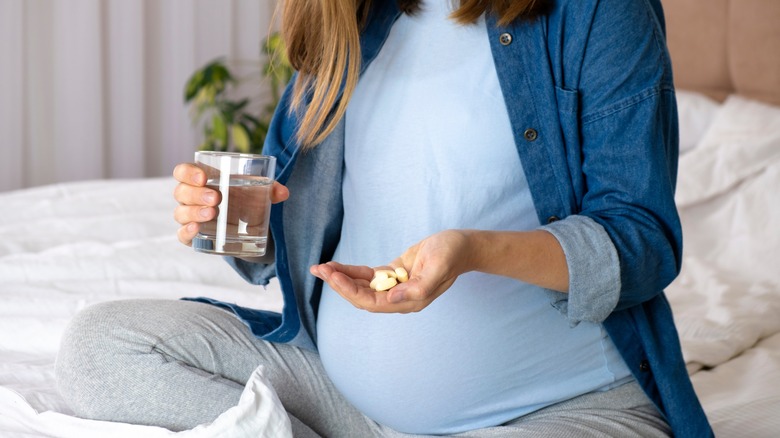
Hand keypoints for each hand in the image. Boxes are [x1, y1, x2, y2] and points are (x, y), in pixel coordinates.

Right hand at [172, 162, 289, 245]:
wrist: (247, 223)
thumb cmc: (245, 198)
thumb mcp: (257, 191)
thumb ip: (270, 189)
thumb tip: (284, 193)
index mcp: (201, 180)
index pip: (183, 171)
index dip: (188, 173)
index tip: (203, 177)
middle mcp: (191, 197)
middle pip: (181, 192)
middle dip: (196, 194)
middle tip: (216, 199)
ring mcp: (190, 217)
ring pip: (180, 213)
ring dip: (193, 212)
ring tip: (212, 213)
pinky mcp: (194, 236)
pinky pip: (182, 235)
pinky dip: (186, 232)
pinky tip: (196, 230)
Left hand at [309, 230, 473, 312]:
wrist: (461, 245)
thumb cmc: (451, 255)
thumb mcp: (437, 268)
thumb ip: (417, 288)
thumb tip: (392, 299)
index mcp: (409, 301)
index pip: (372, 302)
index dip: (350, 291)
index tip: (333, 277)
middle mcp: (399, 298)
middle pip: (361, 296)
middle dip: (339, 284)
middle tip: (320, 270)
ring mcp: (395, 286)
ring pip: (362, 286)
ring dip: (341, 278)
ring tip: (321, 268)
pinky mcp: (394, 274)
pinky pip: (368, 276)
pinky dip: (352, 271)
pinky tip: (336, 267)